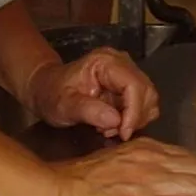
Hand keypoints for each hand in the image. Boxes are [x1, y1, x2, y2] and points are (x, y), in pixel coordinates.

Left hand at [24, 48, 158, 138]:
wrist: (47, 89)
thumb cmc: (51, 94)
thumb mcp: (63, 105)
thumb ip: (88, 111)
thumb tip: (115, 121)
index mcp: (105, 62)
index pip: (133, 85)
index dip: (134, 111)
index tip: (123, 133)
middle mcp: (121, 63)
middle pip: (146, 92)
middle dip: (134, 117)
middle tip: (113, 133)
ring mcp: (127, 73)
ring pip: (149, 99)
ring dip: (134, 119)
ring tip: (109, 128)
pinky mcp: (128, 85)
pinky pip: (143, 104)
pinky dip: (133, 119)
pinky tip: (113, 124)